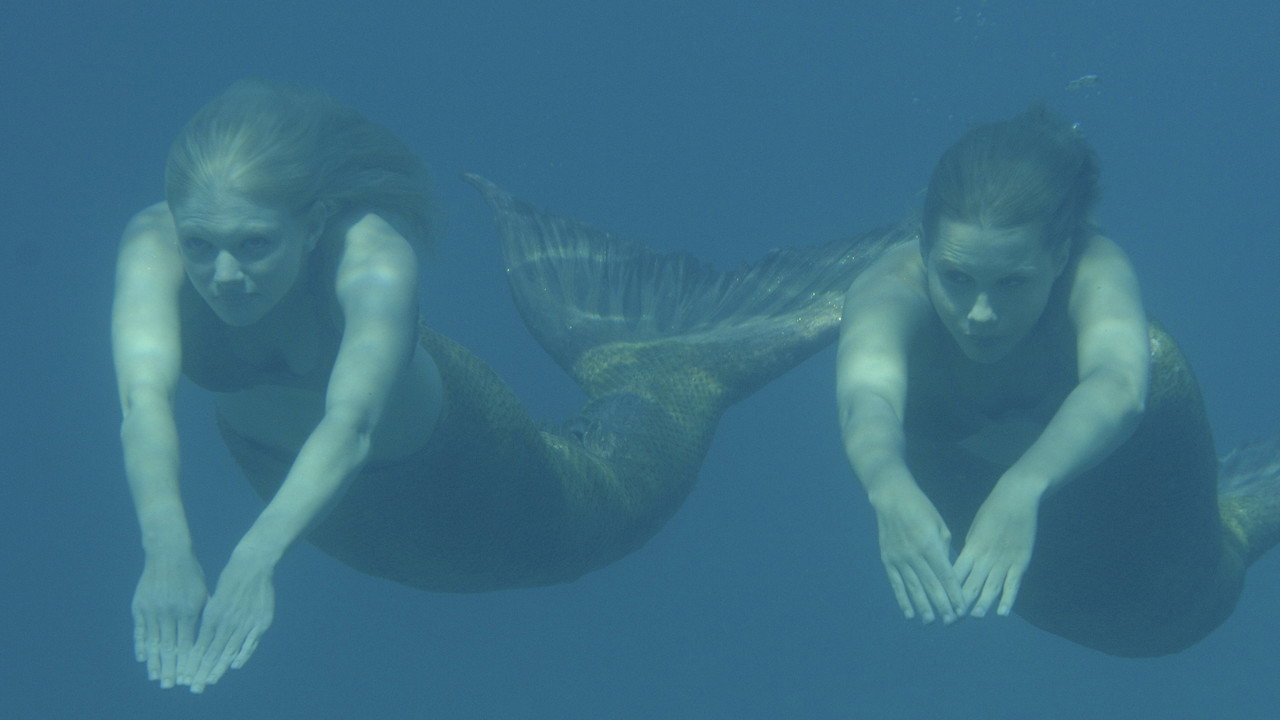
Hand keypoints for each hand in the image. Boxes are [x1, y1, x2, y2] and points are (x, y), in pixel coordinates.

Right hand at [132, 552, 207, 688]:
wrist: (168, 552)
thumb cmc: (191, 573)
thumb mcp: (203, 592)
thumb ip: (204, 614)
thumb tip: (208, 637)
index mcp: (188, 610)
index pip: (187, 643)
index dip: (186, 661)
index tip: (186, 677)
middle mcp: (170, 612)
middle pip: (169, 647)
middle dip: (170, 668)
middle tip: (169, 686)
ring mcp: (153, 610)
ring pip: (153, 642)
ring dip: (154, 662)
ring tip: (155, 677)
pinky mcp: (139, 606)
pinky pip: (140, 631)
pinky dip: (141, 645)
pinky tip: (143, 658)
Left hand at [186, 548, 275, 692]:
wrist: (253, 564)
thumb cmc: (230, 579)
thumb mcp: (214, 598)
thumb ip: (209, 619)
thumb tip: (201, 639)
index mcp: (213, 614)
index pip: (201, 645)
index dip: (193, 662)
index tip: (186, 676)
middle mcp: (228, 620)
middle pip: (214, 652)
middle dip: (203, 670)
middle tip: (196, 686)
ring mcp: (245, 622)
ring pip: (230, 650)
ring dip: (220, 667)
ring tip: (211, 680)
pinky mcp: (261, 621)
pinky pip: (251, 643)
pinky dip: (243, 655)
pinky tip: (235, 665)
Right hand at [871, 484, 964, 623]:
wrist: (891, 498)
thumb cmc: (921, 508)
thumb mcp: (940, 525)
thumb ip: (944, 550)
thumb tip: (948, 573)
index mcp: (930, 545)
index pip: (946, 576)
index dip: (955, 595)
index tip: (962, 610)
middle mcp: (914, 555)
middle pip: (931, 585)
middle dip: (942, 605)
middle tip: (951, 621)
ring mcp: (899, 559)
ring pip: (913, 588)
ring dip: (923, 606)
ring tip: (931, 621)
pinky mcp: (888, 560)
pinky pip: (896, 583)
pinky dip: (902, 599)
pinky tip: (909, 613)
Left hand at [953, 481, 1040, 616]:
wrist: (1017, 498)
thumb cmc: (992, 512)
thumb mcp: (974, 529)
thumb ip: (969, 550)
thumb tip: (961, 568)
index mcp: (971, 548)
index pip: (955, 574)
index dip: (947, 592)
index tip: (939, 605)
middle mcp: (985, 557)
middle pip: (970, 585)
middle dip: (960, 605)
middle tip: (950, 622)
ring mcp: (1004, 560)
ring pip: (990, 587)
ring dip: (981, 604)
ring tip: (973, 617)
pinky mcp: (1020, 562)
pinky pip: (1012, 584)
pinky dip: (1007, 599)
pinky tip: (1001, 612)